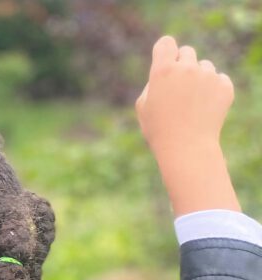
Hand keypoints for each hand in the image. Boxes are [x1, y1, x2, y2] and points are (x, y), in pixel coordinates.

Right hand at [135, 36, 239, 215]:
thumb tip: (166, 71)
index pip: (166, 43)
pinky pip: (219, 79)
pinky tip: (205, 107)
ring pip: (204, 66)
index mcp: (163, 71)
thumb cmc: (159, 129)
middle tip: (179, 86)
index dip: (165, 49)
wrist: (187, 148)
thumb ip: (153, 83)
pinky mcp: (225, 87)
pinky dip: (214, 89)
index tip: (166, 58)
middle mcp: (187, 69)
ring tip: (192, 102)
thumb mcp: (143, 106)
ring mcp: (208, 76)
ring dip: (199, 77)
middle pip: (187, 51)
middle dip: (183, 64)